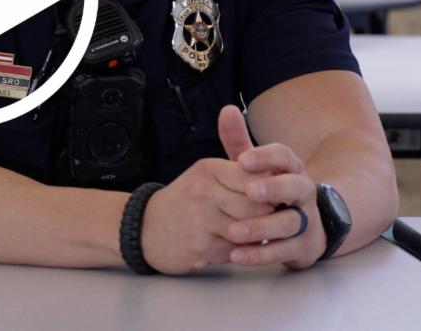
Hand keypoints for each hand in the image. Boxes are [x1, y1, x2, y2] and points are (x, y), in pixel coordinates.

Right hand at [138, 107, 274, 273]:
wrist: (144, 227)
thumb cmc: (185, 200)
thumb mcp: (207, 174)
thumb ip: (241, 168)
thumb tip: (277, 169)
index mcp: (209, 169)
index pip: (256, 177)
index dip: (270, 189)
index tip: (276, 196)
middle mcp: (204, 192)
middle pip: (257, 205)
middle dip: (268, 215)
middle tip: (273, 218)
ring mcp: (201, 220)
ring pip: (249, 229)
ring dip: (257, 235)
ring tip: (257, 232)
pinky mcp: (201, 246)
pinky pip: (238, 250)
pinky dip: (243, 251)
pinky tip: (237, 245)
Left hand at [219, 106, 325, 269]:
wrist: (305, 226)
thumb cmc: (270, 190)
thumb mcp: (255, 166)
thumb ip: (239, 142)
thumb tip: (227, 110)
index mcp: (291, 169)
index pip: (285, 156)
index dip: (266, 156)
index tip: (243, 159)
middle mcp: (303, 193)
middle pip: (295, 187)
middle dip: (274, 188)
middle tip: (250, 191)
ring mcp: (306, 220)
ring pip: (289, 222)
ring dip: (262, 227)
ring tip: (233, 231)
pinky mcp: (302, 247)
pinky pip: (283, 251)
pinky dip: (261, 254)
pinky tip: (236, 255)